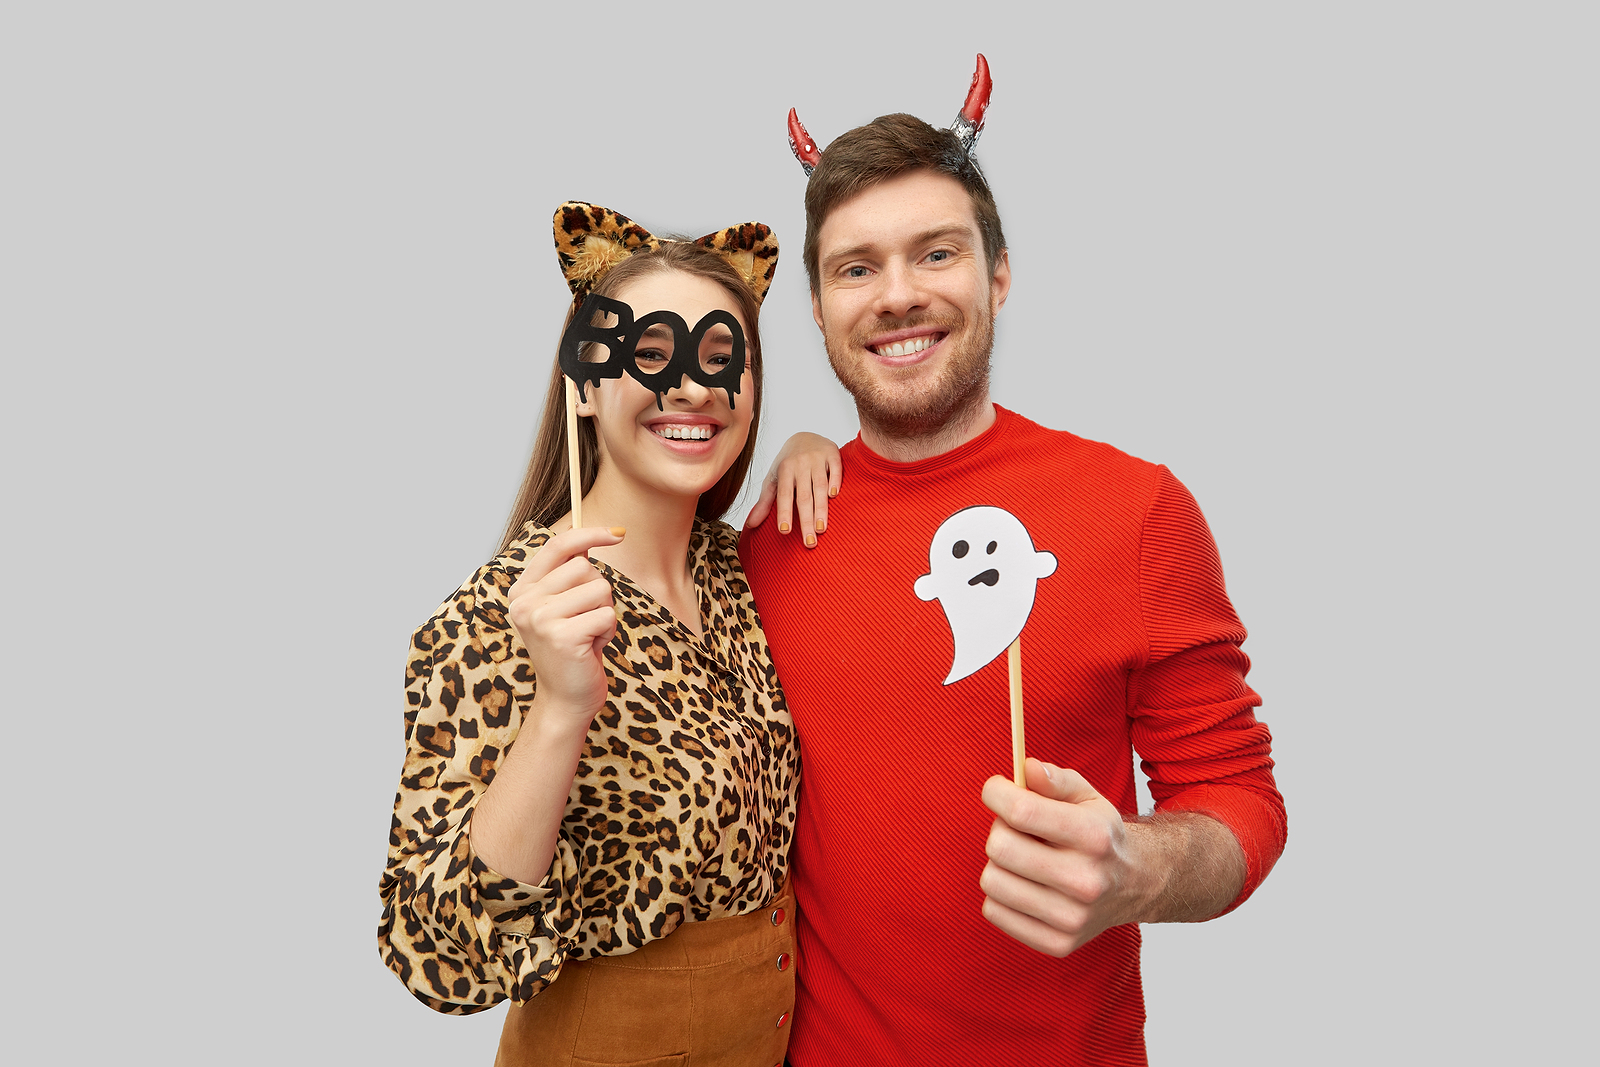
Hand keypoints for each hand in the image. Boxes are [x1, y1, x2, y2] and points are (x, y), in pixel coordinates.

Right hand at [505, 526, 624, 720]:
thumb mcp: (565, 606)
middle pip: (585, 568)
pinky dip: (608, 632)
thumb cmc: (572, 649)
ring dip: (604, 613)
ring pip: (600, 589)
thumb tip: (601, 533)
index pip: (557, 547)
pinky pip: (606, 615)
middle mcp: (525, 602)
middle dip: (598, 593)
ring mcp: (540, 619)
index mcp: (522, 590)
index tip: (618, 533)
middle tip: (585, 620)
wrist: (565, 698)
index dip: (589, 534)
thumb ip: (570, 573)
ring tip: (587, 635)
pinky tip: (591, 648)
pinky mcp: (562, 637)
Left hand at [744, 432, 840, 546]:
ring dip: (821, 509)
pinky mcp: (833, 453)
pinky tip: (834, 496)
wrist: (805, 435)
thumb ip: (764, 502)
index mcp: (784, 469)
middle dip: (806, 520)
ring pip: (819, 486)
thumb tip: (750, 525)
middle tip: (809, 543)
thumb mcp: (774, 479)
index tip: (785, 531)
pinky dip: (834, 481)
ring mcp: (817, 458)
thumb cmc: (788, 463)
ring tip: (820, 529)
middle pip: (803, 496)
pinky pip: (835, 469)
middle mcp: (800, 463)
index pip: (784, 495)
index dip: (784, 512)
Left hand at [978, 758, 1155, 957]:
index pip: (1022, 811)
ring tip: (1022, 859)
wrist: (1134, 884)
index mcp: (1094, 836)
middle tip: (1015, 829)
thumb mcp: (1087, 797)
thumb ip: (1055, 780)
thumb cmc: (1098, 834)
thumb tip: (1026, 769)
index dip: (996, 794)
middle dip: (999, 829)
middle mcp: (1086, 880)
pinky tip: (1024, 885)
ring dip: (998, 863)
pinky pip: (994, 911)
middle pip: (1001, 847)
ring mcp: (1073, 917)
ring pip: (992, 881)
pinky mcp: (1058, 943)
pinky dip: (1000, 894)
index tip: (996, 790)